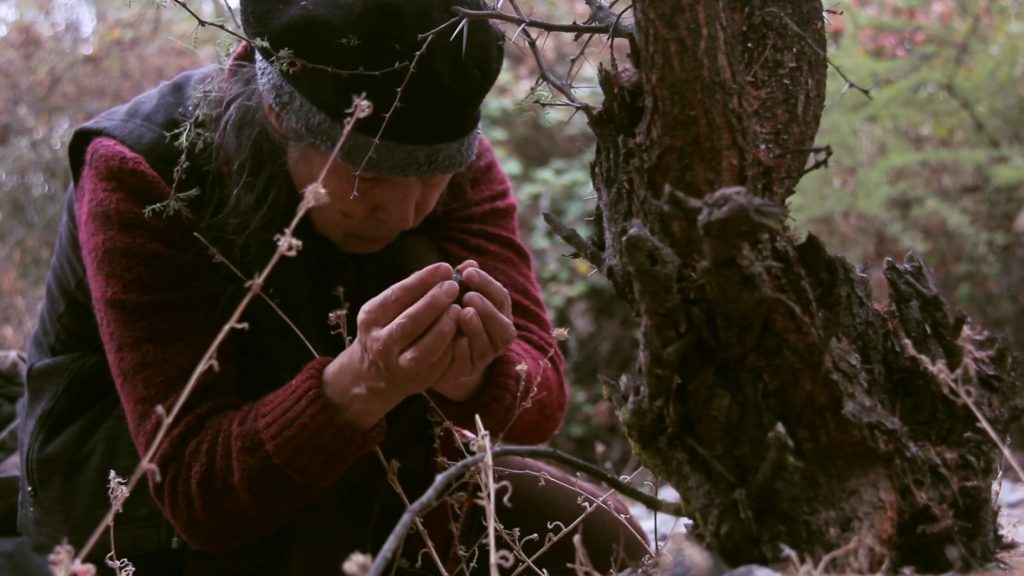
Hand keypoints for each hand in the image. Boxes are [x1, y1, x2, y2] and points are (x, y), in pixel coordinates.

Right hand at [323, 262, 460, 428]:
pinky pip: (439, 362)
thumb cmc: (387, 328)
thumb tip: (447, 268)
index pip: (397, 295)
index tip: (444, 268)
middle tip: (453, 286)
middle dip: (435, 302)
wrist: (373, 374)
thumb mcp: (387, 308)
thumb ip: (414, 288)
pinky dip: (452, 345)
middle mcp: (381, 343)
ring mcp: (399, 364)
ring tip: (458, 309)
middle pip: (410, 321)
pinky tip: (462, 330)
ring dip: (445, 326)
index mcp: (371, 318)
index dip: (423, 280)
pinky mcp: (418, 379)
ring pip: (425, 346)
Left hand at [430, 260, 516, 401]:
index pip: (501, 297)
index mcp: (498, 313)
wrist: (439, 354)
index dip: (487, 284)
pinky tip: (454, 341)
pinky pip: (468, 363)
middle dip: (487, 308)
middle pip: (502, 325)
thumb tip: (469, 262)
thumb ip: (463, 281)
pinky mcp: (467, 371)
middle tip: (469, 296)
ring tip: (463, 314)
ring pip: (487, 345)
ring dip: (477, 329)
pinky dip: (463, 352)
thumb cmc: (450, 316)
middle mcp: (497, 336)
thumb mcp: (456, 296)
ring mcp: (484, 356)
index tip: (467, 272)